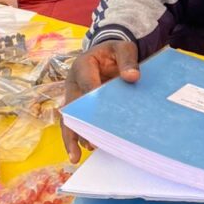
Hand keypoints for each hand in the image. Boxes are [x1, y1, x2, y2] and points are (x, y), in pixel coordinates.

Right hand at [62, 40, 139, 161]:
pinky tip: (86, 148)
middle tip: (83, 144)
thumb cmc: (115, 52)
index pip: (87, 82)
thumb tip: (132, 77)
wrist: (109, 54)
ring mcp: (76, 96)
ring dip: (74, 136)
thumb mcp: (124, 48)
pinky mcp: (82, 106)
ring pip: (70, 118)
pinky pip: (78, 121)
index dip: (92, 96)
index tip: (99, 112)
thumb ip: (128, 60)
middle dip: (75, 126)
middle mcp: (74, 83)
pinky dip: (80, 135)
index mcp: (83, 65)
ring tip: (77, 155)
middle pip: (71, 107)